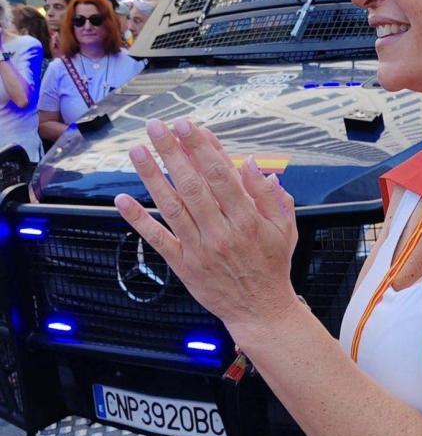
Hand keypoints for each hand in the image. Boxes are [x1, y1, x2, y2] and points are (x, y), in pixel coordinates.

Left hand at [114, 118, 299, 336]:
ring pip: (172, 206)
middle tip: (158, 127)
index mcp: (247, 219)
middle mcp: (221, 231)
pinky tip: (122, 200)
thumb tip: (252, 164)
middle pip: (193, 185)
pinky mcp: (183, 264)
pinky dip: (139, 219)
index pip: (221, 175)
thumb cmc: (273, 264)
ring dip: (152, 176)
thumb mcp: (285, 226)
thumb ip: (269, 195)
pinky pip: (158, 239)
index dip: (202, 148)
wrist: (260, 309)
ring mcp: (199, 249)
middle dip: (173, 152)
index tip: (189, 126)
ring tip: (138, 150)